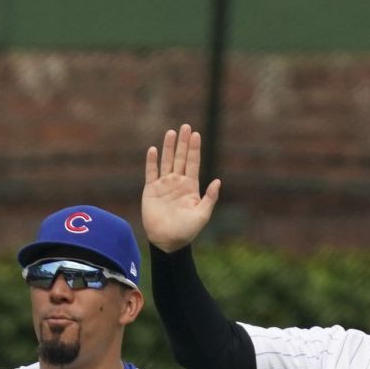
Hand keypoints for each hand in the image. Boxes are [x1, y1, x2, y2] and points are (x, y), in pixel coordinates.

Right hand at [142, 124, 221, 252]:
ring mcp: (164, 185)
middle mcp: (177, 182)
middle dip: (183, 143)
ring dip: (169, 147)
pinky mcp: (151, 190)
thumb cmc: (186, 230)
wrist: (167, 241)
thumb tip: (218, 181)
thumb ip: (209, 198)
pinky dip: (152, 162)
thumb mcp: (202, 215)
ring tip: (171, 132)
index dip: (194, 149)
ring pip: (167, 162)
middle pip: (180, 158)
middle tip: (186, 127)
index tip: (196, 134)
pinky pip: (151, 173)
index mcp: (190, 186)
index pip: (193, 163)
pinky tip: (153, 150)